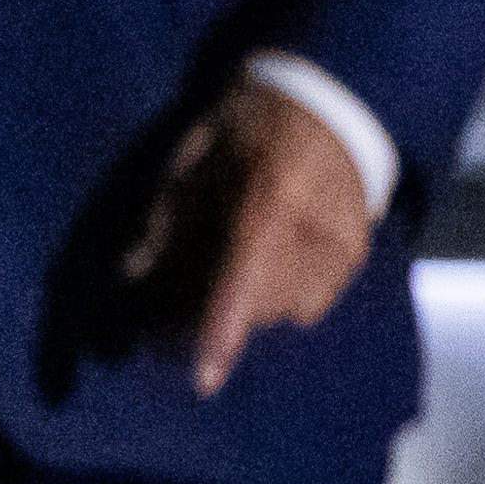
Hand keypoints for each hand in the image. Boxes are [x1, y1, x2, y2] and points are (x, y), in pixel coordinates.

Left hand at [119, 79, 380, 395]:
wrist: (328, 103)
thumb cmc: (247, 124)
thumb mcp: (192, 153)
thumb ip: (163, 216)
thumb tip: (129, 276)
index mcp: (270, 198)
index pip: (242, 280)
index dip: (221, 334)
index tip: (203, 381)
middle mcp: (315, 231)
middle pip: (255, 307)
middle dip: (205, 322)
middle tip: (158, 325)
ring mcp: (342, 249)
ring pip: (278, 313)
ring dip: (238, 313)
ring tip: (204, 287)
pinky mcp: (355, 259)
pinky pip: (303, 305)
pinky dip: (271, 298)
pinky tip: (255, 265)